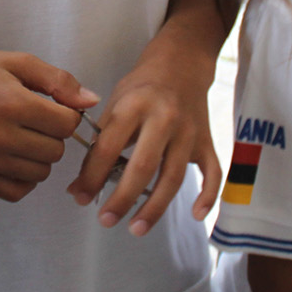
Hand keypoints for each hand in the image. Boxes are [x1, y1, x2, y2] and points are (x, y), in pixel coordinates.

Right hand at [0, 50, 98, 200]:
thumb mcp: (13, 62)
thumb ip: (57, 80)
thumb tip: (91, 101)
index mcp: (12, 103)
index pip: (67, 124)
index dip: (67, 114)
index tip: (53, 106)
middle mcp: (0, 136)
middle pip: (56, 150)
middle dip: (53, 135)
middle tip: (33, 120)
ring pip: (41, 173)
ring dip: (39, 157)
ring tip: (20, 136)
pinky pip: (19, 191)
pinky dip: (23, 177)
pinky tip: (14, 157)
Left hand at [68, 40, 222, 235]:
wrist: (181, 63)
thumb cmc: (141, 87)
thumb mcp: (114, 103)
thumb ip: (99, 143)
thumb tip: (78, 187)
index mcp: (134, 106)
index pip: (109, 147)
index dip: (91, 175)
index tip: (80, 197)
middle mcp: (163, 118)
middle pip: (143, 166)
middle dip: (122, 197)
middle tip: (106, 220)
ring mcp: (188, 131)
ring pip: (174, 175)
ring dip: (155, 206)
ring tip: (136, 228)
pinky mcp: (206, 140)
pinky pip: (213, 171)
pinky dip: (209, 194)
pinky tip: (197, 215)